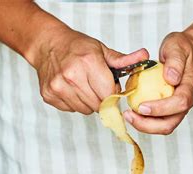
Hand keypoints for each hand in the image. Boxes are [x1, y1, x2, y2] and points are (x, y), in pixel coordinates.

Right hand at [33, 27, 148, 113]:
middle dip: (102, 99)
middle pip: (98, 105)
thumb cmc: (77, 47)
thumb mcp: (102, 50)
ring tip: (84, 86)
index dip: (114, 93)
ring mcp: (58, 87)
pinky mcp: (49, 95)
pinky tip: (72, 88)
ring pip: (85, 110)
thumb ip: (124, 60)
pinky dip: (75, 102)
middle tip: (97, 86)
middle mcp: (72, 76)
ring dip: (89, 102)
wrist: (47, 45)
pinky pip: (71, 109)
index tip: (112, 88)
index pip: (110, 94)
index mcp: (88, 63)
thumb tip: (145, 57)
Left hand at [123, 32, 192, 134]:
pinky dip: (143, 120)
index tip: (142, 106)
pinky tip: (131, 112)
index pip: (180, 103)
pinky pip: (157, 121)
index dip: (161, 108)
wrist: (186, 52)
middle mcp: (184, 102)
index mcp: (189, 87)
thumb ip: (175, 62)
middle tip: (129, 115)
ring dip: (144, 125)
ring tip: (128, 115)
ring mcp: (176, 108)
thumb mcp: (177, 47)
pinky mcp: (168, 109)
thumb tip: (171, 78)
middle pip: (170, 123)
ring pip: (163, 126)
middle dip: (149, 125)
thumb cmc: (181, 49)